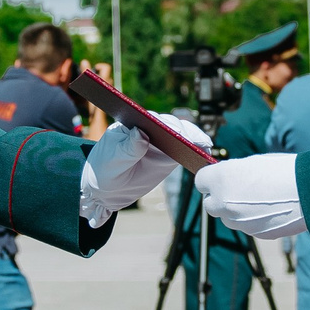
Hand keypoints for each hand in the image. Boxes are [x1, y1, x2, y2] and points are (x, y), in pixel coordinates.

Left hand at [78, 116, 211, 225]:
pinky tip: (205, 153)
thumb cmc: (103, 172)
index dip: (165, 123)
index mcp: (131, 124)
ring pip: (181, 134)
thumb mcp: (112, 161)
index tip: (176, 131)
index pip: (151, 119)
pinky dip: (195, 149)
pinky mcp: (168, 155)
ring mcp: (160, 141)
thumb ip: (127, 149)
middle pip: (171, 125)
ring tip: (205, 146)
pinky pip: (184, 149)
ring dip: (194, 138)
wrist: (106, 190)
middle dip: (184, 132)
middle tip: (195, 142)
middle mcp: (148, 128)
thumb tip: (140, 132)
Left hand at [195, 153, 304, 239]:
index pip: (201, 181)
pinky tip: (271, 210)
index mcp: (221, 179)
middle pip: (210, 204)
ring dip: (236, 211)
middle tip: (239, 189)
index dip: (211, 178)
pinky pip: (247, 227)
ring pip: (229, 218)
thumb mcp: (253, 162)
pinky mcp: (254, 234)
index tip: (220, 177)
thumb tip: (227, 178)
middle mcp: (224, 202)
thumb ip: (233, 172)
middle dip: (220, 198)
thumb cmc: (284, 170)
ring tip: (260, 200)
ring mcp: (238, 222)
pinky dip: (253, 220)